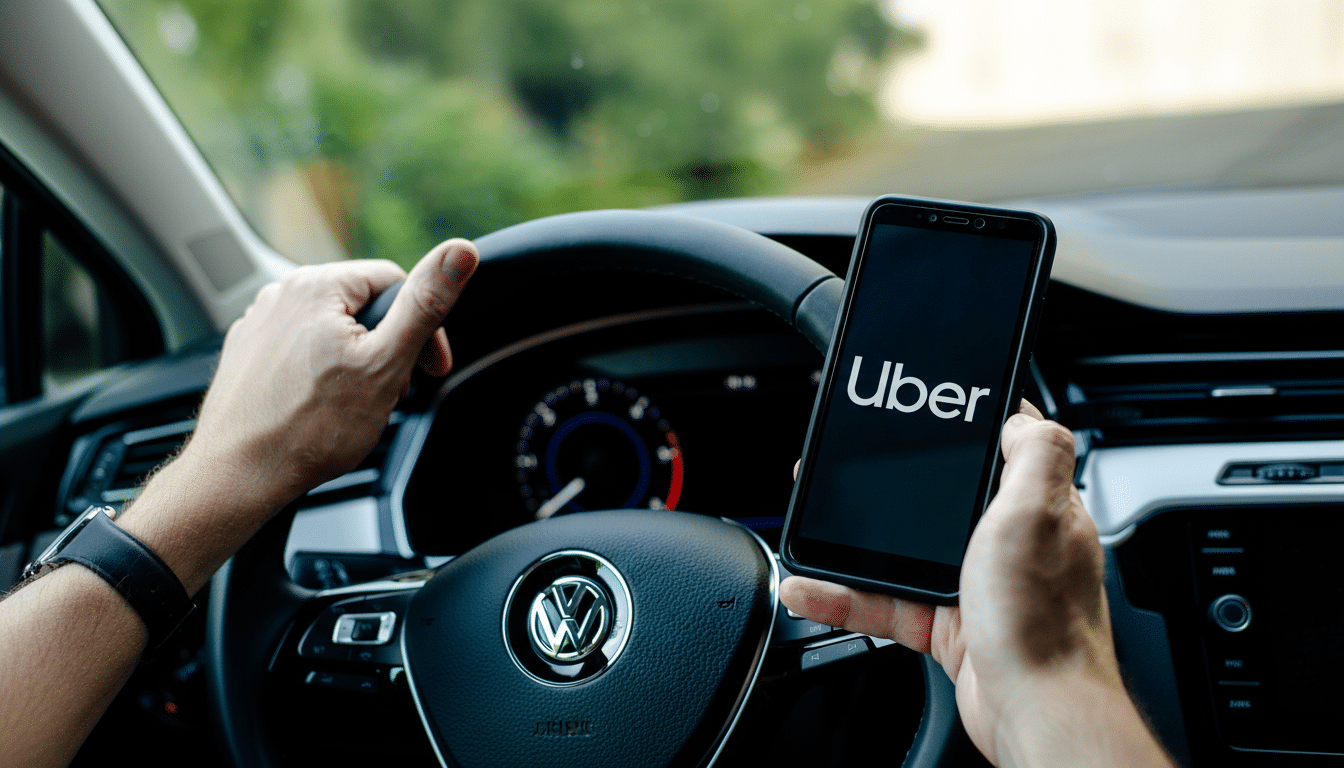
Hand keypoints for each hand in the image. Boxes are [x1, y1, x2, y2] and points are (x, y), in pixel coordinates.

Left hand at [119, 239, 477, 591]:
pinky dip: (320, 374)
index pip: (396, 284)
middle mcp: (282, 294)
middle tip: (390, 394)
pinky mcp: (247, 354)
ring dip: (356, 363)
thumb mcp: (387, 363)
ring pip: (333, 331)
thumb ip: (425, 304)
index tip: (430, 370)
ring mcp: (259, 323)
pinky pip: (301, 351)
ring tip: (353, 405)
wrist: (240, 476)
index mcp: (318, 285)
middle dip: (387, 349)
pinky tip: (320, 408)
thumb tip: (460, 252)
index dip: (424, 329)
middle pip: (363, 308)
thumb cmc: (312, 428)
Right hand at [781, 402, 1171, 766]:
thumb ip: (1036, 455)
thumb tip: (1021, 415)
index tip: (920, 415)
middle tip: (844, 478)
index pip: (1000, 451)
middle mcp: (1007, 545)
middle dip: (887, 493)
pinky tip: (813, 590)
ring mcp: (975, 586)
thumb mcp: (1038, 515)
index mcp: (1034, 509)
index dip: (962, 431)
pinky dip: (845, 598)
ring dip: (851, 551)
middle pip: (937, 503)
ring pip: (901, 556)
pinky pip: (885, 603)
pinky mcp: (948, 626)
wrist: (1034, 712)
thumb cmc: (1045, 624)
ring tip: (811, 538)